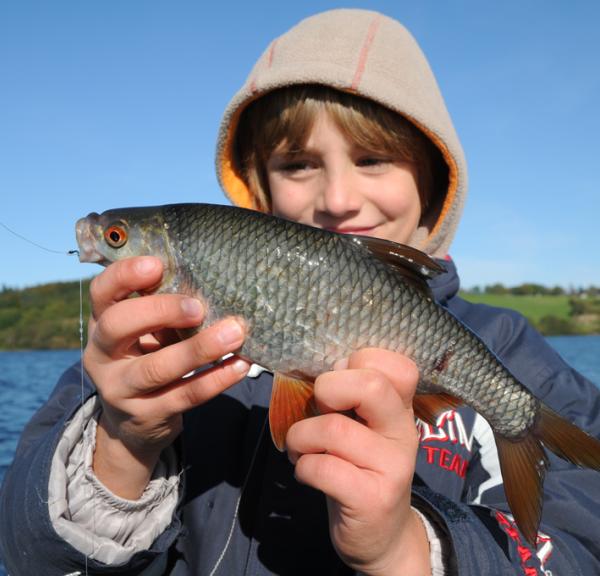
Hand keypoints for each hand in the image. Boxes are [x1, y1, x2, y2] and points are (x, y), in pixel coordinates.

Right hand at [84, 256, 250, 497]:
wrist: (133, 424)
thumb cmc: (147, 358)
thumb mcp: (145, 333)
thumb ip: (163, 309)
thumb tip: (210, 283)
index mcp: (102, 324)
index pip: (101, 292)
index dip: (124, 275)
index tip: (157, 265)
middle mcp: (102, 355)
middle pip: (117, 325)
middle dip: (159, 310)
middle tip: (198, 307)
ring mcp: (120, 389)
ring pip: (156, 368)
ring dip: (199, 348)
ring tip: (234, 333)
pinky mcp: (147, 415)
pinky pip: (185, 396)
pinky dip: (216, 379)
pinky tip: (239, 365)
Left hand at [286, 349, 429, 575]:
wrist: (383, 536)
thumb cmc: (361, 469)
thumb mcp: (364, 428)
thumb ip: (351, 397)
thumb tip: (326, 369)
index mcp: (400, 409)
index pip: (397, 365)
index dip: (359, 362)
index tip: (339, 385)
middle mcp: (403, 433)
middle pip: (372, 385)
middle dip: (329, 389)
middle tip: (319, 409)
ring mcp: (393, 467)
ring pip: (334, 429)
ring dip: (301, 436)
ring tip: (300, 448)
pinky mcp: (372, 499)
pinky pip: (324, 468)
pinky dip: (303, 467)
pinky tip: (306, 473)